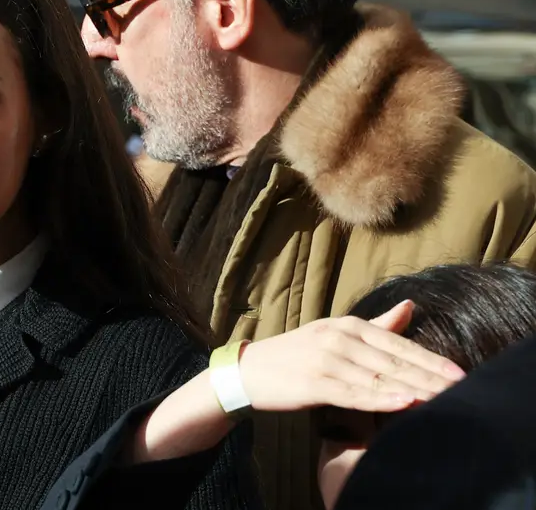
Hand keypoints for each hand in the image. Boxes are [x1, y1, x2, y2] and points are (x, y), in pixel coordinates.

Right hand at [239, 301, 466, 412]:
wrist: (251, 370)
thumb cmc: (296, 354)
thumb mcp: (335, 334)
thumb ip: (377, 324)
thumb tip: (411, 306)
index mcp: (348, 326)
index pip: (398, 344)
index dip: (430, 360)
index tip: (459, 374)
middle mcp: (340, 339)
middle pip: (394, 362)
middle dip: (429, 378)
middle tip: (459, 390)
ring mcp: (327, 361)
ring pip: (378, 379)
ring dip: (412, 390)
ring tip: (441, 400)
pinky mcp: (314, 384)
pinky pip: (354, 394)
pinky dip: (380, 399)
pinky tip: (403, 403)